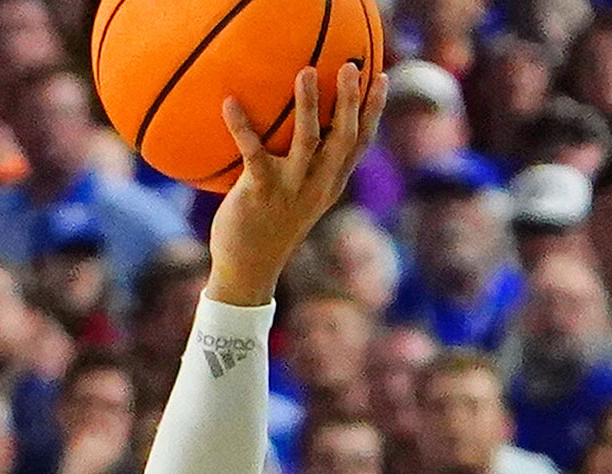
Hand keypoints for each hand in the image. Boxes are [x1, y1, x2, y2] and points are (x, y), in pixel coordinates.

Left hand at [206, 63, 386, 305]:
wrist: (248, 270)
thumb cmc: (268, 228)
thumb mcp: (296, 199)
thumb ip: (305, 168)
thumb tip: (297, 133)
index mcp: (330, 185)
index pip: (361, 143)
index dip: (373, 110)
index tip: (382, 77)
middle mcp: (317, 185)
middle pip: (344, 137)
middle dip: (351, 100)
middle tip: (351, 65)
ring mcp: (291, 189)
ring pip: (308, 141)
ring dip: (309, 105)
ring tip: (305, 72)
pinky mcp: (260, 193)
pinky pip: (253, 153)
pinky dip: (241, 127)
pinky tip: (229, 103)